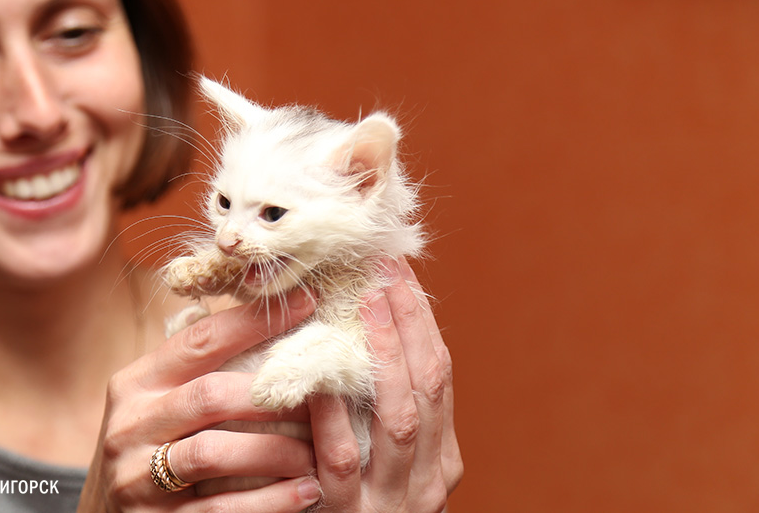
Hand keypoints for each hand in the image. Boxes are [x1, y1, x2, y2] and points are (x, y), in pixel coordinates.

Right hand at [78, 288, 323, 512]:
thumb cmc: (151, 447)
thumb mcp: (160, 401)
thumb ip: (201, 369)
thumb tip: (277, 320)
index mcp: (136, 383)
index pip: (200, 340)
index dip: (255, 321)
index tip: (308, 303)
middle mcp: (130, 424)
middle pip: (210, 394)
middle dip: (272, 394)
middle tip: (322, 393)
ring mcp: (137, 477)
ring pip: (214, 452)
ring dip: (275, 450)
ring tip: (316, 452)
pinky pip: (221, 509)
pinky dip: (270, 501)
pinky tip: (305, 492)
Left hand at [308, 258, 462, 511]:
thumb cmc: (355, 505)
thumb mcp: (383, 460)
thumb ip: (380, 411)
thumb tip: (362, 328)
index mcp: (441, 455)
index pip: (439, 372)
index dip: (421, 318)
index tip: (398, 268)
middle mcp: (429, 476)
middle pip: (427, 385)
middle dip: (408, 322)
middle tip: (382, 269)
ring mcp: (392, 499)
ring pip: (398, 418)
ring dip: (384, 356)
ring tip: (364, 305)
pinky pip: (340, 460)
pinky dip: (332, 416)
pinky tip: (318, 379)